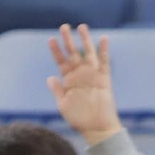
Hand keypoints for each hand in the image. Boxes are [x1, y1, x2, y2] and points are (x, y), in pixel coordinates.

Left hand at [47, 24, 122, 144]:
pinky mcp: (104, 79)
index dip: (56, 51)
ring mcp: (92, 75)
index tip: (51, 39)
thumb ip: (58, 90)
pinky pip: (104, 62)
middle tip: (64, 26)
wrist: (96, 128)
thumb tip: (50, 77)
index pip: (61, 61)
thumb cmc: (78, 119)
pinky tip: (103, 39)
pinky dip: (104, 51)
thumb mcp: (63, 105)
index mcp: (69, 80)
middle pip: (73, 53)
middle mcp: (80, 75)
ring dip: (85, 40)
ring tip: (82, 27)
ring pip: (88, 54)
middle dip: (69, 40)